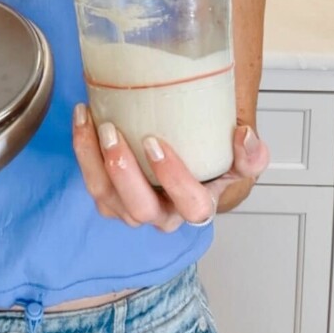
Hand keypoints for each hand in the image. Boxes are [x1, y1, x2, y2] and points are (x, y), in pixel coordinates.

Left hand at [72, 105, 269, 229]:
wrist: (185, 157)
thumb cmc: (208, 161)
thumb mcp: (237, 159)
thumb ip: (250, 154)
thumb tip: (244, 136)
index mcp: (197, 206)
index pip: (192, 207)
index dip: (173, 179)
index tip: (156, 143)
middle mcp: (162, 214)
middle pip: (139, 209)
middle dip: (123, 172)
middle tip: (113, 134)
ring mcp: (130, 208)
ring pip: (106, 196)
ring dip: (93, 159)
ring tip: (92, 121)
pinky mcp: (108, 195)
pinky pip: (90, 179)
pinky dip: (83, 148)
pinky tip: (83, 118)